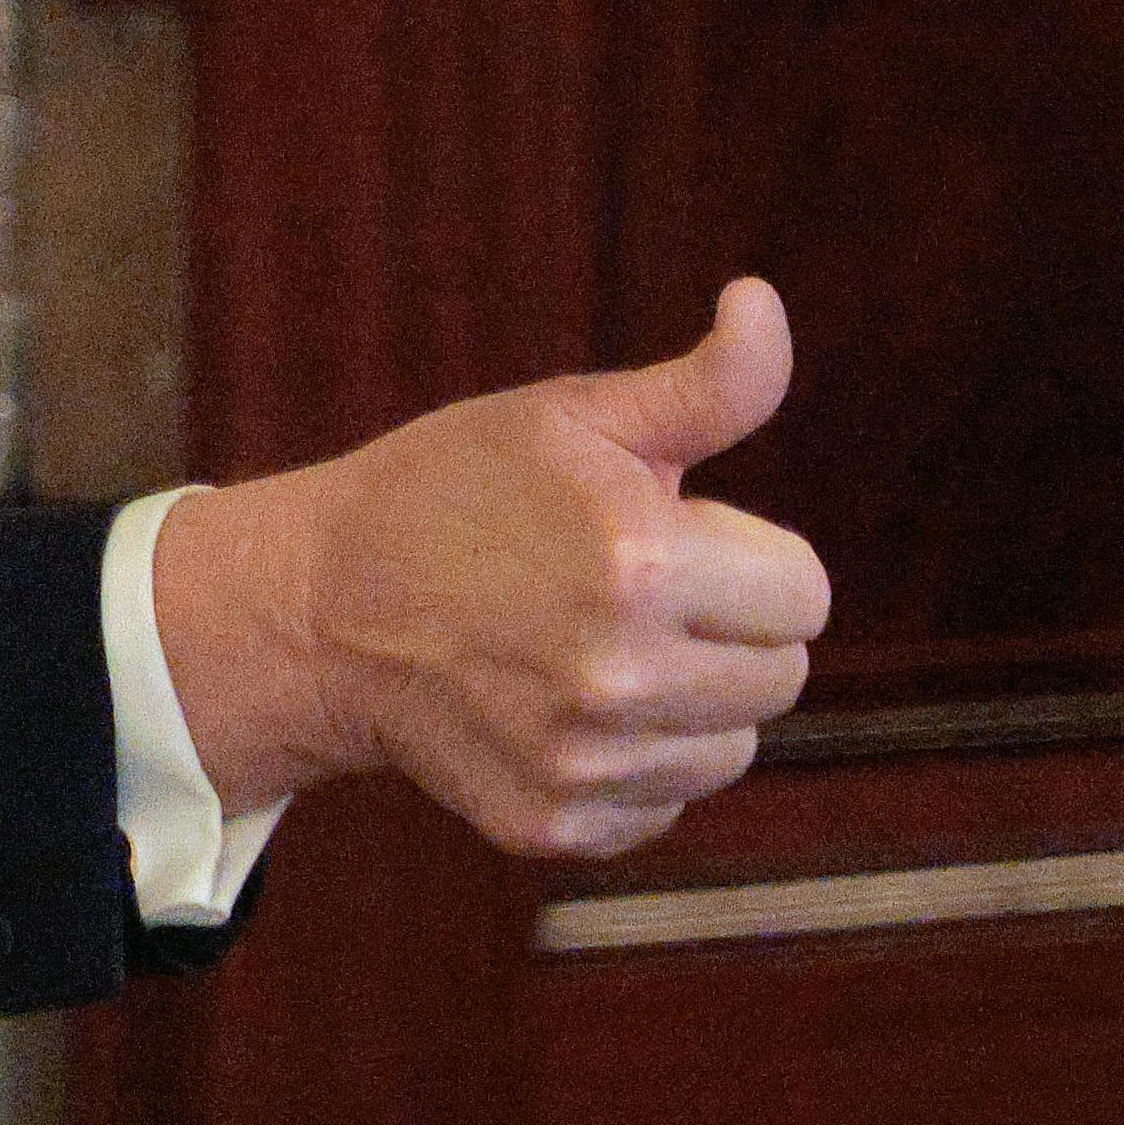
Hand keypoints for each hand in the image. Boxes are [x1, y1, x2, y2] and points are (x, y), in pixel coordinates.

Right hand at [149, 281, 832, 856]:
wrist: (317, 603)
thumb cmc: (453, 491)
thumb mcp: (569, 416)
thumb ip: (703, 385)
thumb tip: (764, 302)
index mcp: (640, 561)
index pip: (806, 592)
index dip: (744, 556)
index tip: (672, 540)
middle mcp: (619, 674)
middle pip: (781, 677)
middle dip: (725, 631)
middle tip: (627, 595)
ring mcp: (584, 759)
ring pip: (730, 748)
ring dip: (687, 705)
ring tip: (592, 651)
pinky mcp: (555, 822)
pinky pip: (663, 803)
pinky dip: (630, 766)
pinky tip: (559, 711)